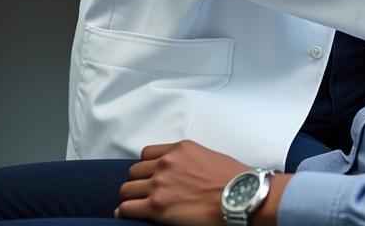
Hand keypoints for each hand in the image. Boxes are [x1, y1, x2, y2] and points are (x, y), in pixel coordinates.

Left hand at [116, 140, 257, 225]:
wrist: (239, 194)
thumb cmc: (230, 177)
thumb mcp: (207, 155)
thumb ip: (187, 159)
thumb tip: (180, 171)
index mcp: (179, 149)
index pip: (147, 154)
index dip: (147, 166)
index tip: (150, 175)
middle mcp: (166, 163)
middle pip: (134, 172)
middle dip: (138, 182)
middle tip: (144, 192)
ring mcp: (160, 184)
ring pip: (127, 189)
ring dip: (130, 197)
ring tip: (136, 205)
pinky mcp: (156, 206)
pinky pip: (126, 208)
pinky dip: (125, 212)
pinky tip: (128, 214)